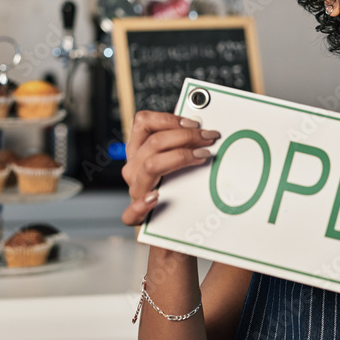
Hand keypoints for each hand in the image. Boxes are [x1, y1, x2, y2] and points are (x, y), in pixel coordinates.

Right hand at [121, 110, 220, 226]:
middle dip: (186, 136)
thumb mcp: (172, 156)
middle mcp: (134, 167)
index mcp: (137, 149)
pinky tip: (156, 198)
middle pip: (154, 142)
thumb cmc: (174, 184)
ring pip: (151, 166)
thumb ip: (180, 142)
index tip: (194, 123)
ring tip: (201, 157)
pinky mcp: (137, 214)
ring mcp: (135, 189)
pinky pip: (131, 211)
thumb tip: (203, 128)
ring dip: (179, 158)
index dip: (170, 119)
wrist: (168, 220)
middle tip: (208, 138)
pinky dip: (142, 204)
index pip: (144, 122)